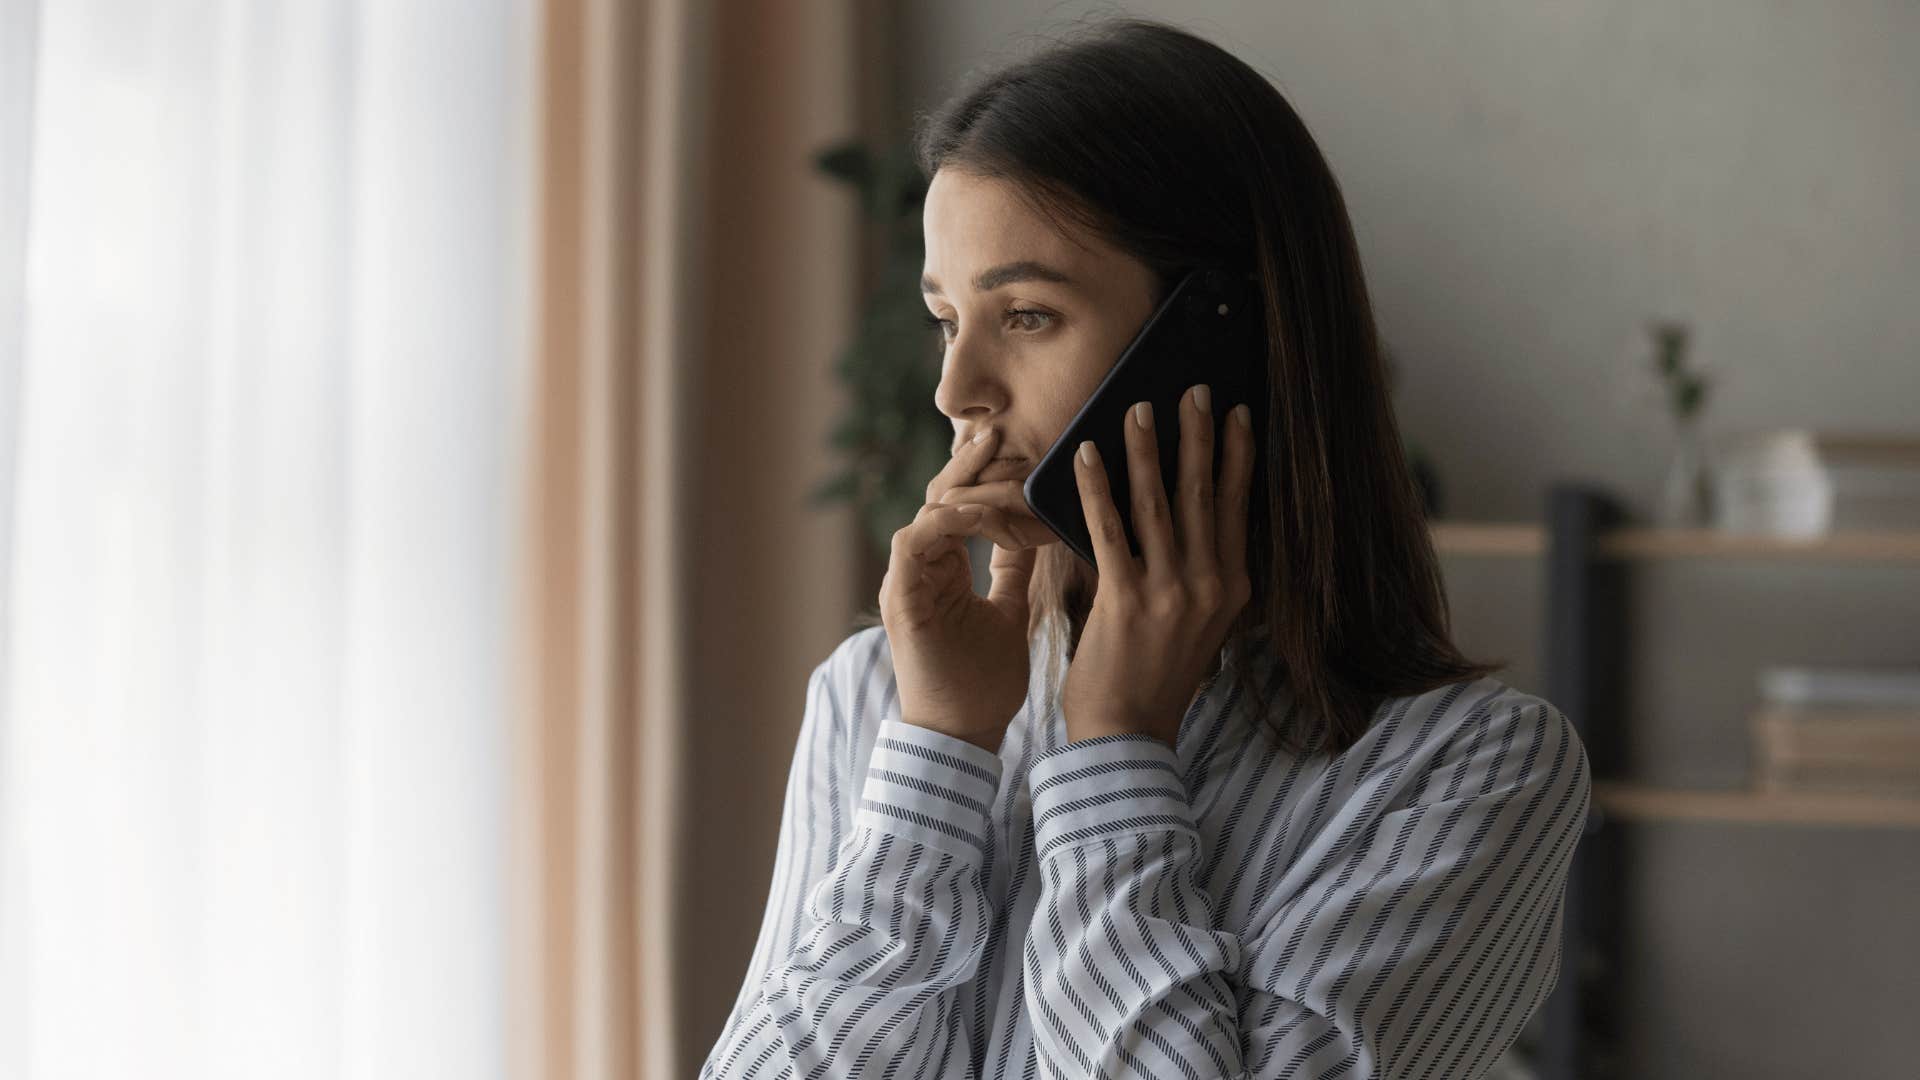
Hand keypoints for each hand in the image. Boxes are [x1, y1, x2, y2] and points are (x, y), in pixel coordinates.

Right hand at [880, 426, 1041, 752]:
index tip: (1017, 446)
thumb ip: (1012, 570)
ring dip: (961, 487)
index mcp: (943, 568)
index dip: (984, 475)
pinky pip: (913, 543)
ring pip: (925, 512)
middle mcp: (920, 569)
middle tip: (998, 429)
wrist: (963, 735)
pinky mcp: (900, 599)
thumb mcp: (1009, 611)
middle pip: (938, 498)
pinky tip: (976, 511)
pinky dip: (942, 523)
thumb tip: (1033, 532)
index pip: (959, 504)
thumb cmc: (985, 683)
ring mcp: (906, 582)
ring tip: (995, 462)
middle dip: (968, 463)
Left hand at [1060, 384, 1254, 747]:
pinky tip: (1086, 454)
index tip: (1239, 414)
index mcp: (1231, 589)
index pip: (1238, 507)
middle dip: (1199, 435)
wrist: (1127, 734)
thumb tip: (1189, 519)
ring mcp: (1169, 592)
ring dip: (1147, 450)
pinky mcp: (1125, 599)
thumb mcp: (1199, 625)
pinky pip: (1108, 529)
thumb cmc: (1155, 677)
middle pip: (1204, 494)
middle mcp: (1209, 586)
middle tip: (1194, 389)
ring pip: (1158, 503)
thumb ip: (1200, 575)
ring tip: (1138, 408)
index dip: (1238, 456)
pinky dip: (1096, 487)